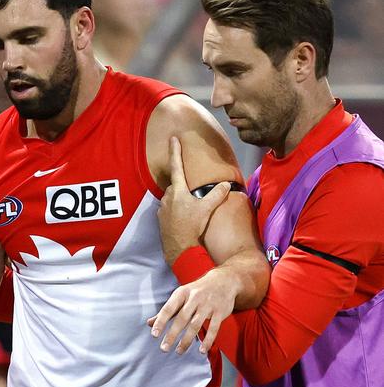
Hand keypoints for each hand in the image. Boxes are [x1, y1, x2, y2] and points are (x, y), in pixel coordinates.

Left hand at [147, 267, 238, 354]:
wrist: (223, 280)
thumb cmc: (197, 291)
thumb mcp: (181, 295)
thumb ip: (167, 310)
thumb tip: (149, 323)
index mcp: (182, 293)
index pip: (168, 309)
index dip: (160, 322)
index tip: (154, 335)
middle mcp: (194, 298)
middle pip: (181, 319)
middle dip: (172, 334)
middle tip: (164, 348)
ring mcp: (208, 305)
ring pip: (195, 325)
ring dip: (187, 340)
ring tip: (179, 351)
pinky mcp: (220, 312)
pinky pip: (214, 328)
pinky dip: (208, 341)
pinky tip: (202, 351)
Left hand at [159, 137, 230, 263]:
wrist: (179, 248)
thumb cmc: (192, 227)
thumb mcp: (207, 209)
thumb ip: (216, 195)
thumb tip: (226, 184)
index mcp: (178, 190)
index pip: (176, 166)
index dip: (175, 151)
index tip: (173, 138)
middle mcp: (167, 196)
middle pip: (176, 185)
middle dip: (184, 187)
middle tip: (194, 198)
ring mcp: (162, 208)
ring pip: (172, 198)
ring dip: (180, 200)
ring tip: (191, 211)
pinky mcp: (160, 218)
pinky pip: (169, 209)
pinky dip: (176, 211)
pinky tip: (184, 219)